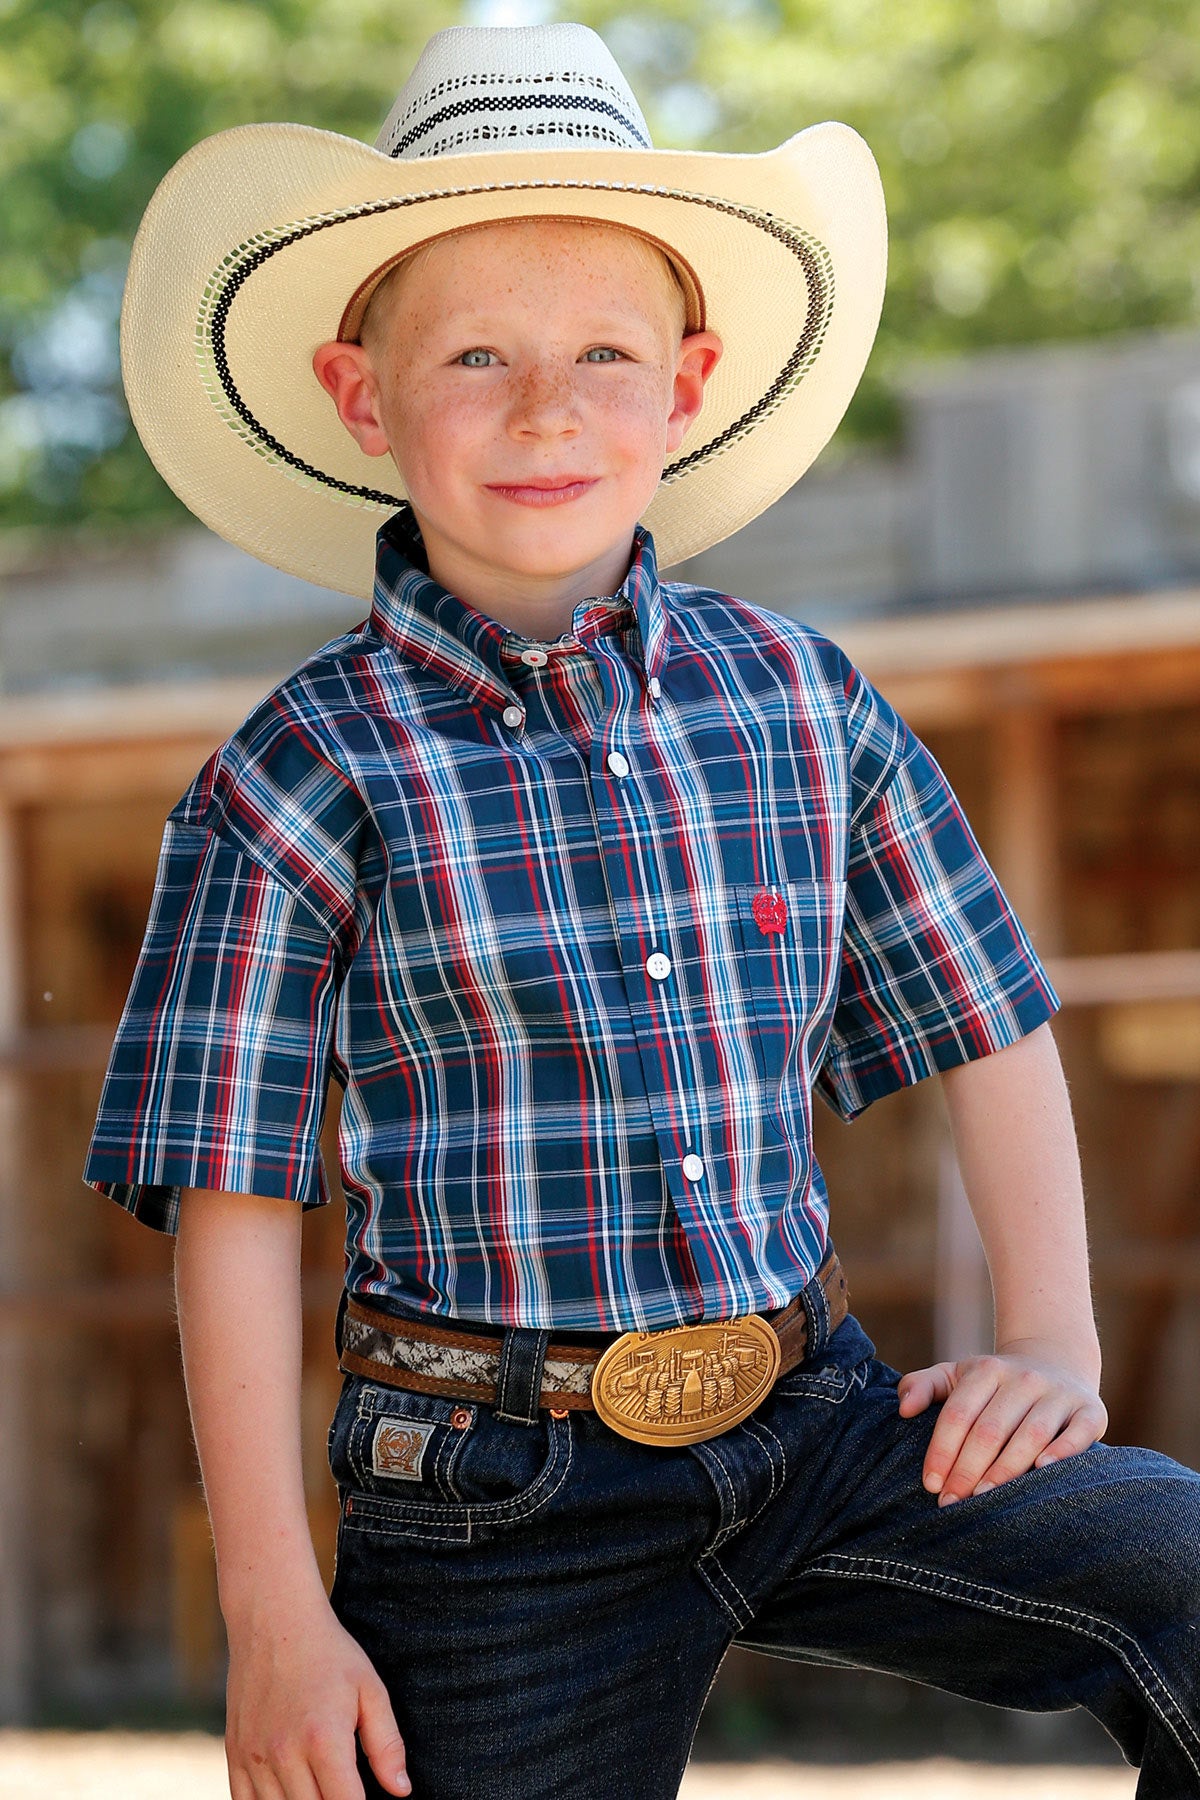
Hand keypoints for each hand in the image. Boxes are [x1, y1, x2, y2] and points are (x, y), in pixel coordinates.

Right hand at [225, 1598, 409, 1799]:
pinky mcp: (235, 1754)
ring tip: (319, 1789)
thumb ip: (387, 1744)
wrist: (274, 1619)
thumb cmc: (329, 1653)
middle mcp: (284, 1754)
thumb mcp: (370, 1689)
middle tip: (343, 1790)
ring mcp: (255, 1756)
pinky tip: (288, 1794)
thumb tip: (401, 1791)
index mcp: (324, 1739)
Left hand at [897, 1340, 1107, 1507]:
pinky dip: (1062, 1453)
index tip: (931, 1485)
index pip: (959, 1414)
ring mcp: (1059, 1394)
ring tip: (984, 1500)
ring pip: (1031, 1435)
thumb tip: (903, 1409)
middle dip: (968, 1470)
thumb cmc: (996, 1382)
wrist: (1057, 1361)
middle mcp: (1024, 1378)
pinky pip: (1078, 1434)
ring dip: (1006, 1469)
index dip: (942, 1451)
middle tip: (952, 1503)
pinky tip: (1041, 1472)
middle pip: (991, 1429)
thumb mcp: (958, 1375)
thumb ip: (924, 1386)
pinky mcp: (1090, 1411)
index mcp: (988, 1369)